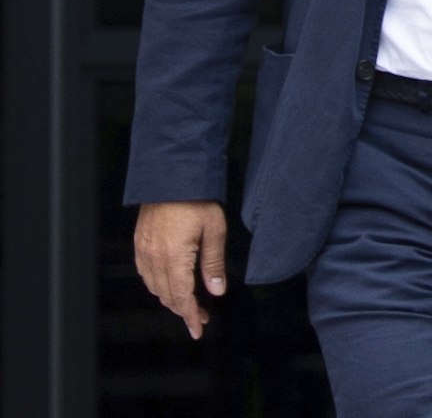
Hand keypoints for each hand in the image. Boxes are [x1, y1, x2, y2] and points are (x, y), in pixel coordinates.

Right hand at [135, 200, 227, 339]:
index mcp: (174, 257)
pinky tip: (171, 283)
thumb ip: (214, 263)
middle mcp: (154, 258)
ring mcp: (144, 251)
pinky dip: (159, 285)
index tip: (197, 329)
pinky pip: (146, 274)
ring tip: (190, 302)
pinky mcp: (140, 244)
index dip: (190, 316)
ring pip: (155, 287)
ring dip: (171, 298)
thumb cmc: (196, 200)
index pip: (181, 297)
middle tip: (202, 316)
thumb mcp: (215, 230)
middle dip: (184, 310)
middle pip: (167, 296)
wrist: (172, 177)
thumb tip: (217, 291)